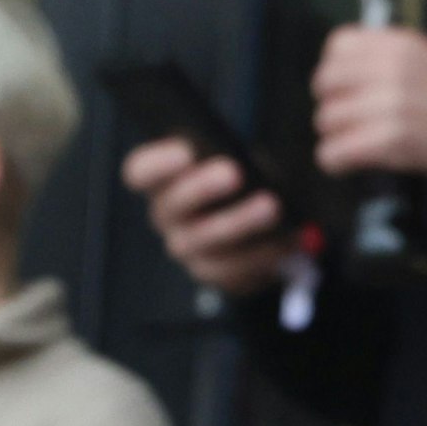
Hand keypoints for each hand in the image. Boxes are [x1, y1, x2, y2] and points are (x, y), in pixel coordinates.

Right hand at [120, 137, 292, 296]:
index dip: (157, 164)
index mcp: (163, 180)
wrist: (260, 223)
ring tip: (271, 206)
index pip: (140, 172)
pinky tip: (286, 239)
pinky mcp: (214, 274)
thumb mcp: (234, 156)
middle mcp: (168, 217)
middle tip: (234, 173)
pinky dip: (263, 253)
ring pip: (206, 241)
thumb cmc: (241, 180)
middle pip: (173, 205)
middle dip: (202, 188)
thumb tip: (243, 159)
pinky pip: (233, 270)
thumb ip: (228, 152)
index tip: (185, 152)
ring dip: (240, 222)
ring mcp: (188, 249)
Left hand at [310, 26, 426, 175]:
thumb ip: (392, 62)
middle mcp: (388, 69)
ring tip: (356, 144)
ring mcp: (387, 105)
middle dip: (332, 104)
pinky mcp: (388, 142)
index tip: (347, 89)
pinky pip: (332, 153)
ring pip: (325, 121)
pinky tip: (349, 163)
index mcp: (398, 44)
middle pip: (324, 84)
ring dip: (335, 136)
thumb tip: (356, 79)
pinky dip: (335, 161)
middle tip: (348, 121)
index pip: (336, 47)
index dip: (336, 72)